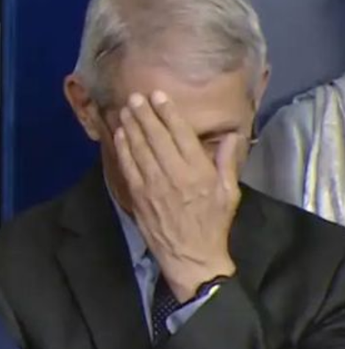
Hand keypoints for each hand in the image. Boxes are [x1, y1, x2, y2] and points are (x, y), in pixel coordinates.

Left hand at [113, 91, 239, 301]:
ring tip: (125, 109)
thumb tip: (232, 135)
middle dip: (144, 113)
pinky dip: (123, 147)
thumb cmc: (213, 223)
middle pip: (156, 136)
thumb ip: (227, 162)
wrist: (191, 256)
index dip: (168, 112)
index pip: (180, 134)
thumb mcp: (229, 193)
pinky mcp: (138, 195)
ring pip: (139, 147)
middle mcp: (174, 174)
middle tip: (135, 96)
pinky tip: (119, 133)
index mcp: (198, 171)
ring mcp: (153, 184)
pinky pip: (128, 165)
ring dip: (131, 126)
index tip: (158, 95)